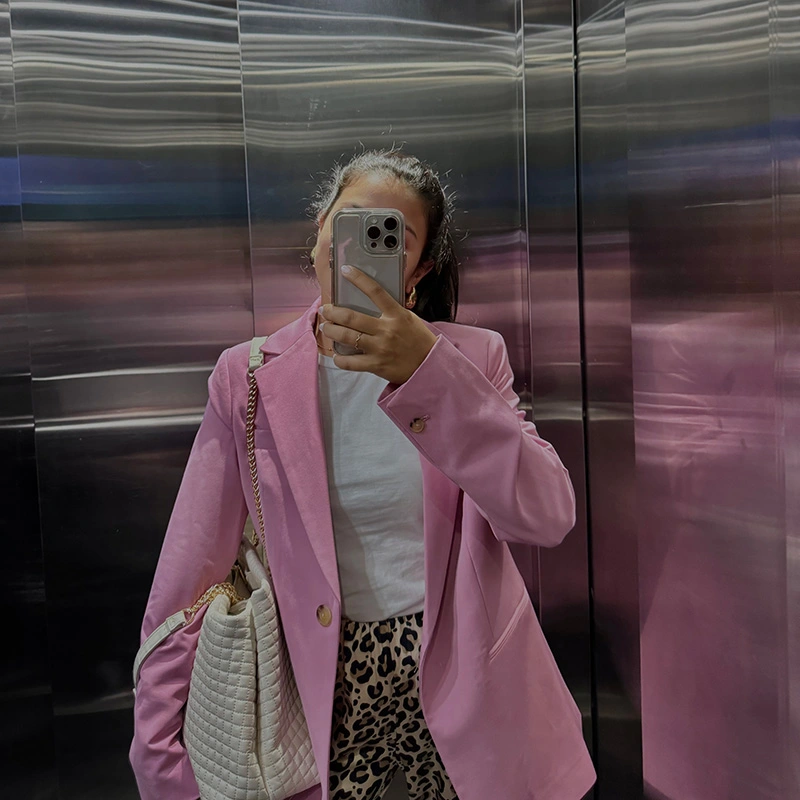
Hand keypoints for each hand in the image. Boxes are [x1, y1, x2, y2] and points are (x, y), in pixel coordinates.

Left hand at [318, 265, 438, 384]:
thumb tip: (370, 301)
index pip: (376, 291)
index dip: (359, 278)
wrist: (428, 364)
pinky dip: (340, 358)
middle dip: (333, 312)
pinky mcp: (376, 365)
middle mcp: (386, 329)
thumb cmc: (418, 340)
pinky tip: (337, 355)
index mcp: (396, 314)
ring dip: (331, 331)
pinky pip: (351, 362)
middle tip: (326, 310)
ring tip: (326, 328)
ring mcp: (380, 348)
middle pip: (351, 317)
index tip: (345, 270)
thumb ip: (391, 311)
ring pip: (346, 336)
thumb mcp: (408, 318)